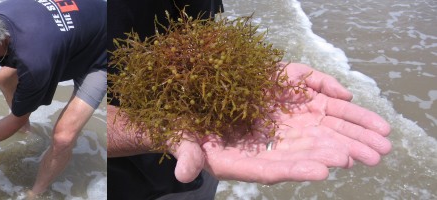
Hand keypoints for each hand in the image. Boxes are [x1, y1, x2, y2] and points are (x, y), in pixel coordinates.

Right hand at [171, 63, 391, 183]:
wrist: (190, 111)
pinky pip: (315, 102)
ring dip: (352, 134)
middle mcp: (267, 145)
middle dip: (341, 152)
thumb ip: (188, 157)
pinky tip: (351, 100)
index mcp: (243, 161)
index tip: (324, 168)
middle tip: (371, 156)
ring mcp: (278, 122)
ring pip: (320, 129)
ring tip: (381, 141)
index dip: (297, 168)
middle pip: (308, 152)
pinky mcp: (283, 100)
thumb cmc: (185, 133)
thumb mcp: (182, 144)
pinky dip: (335, 101)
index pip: (273, 169)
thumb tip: (183, 174)